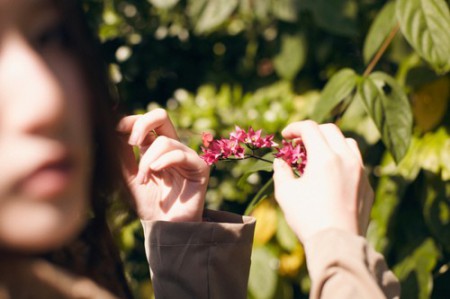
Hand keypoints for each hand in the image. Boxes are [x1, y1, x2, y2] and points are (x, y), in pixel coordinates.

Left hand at [117, 109, 208, 221]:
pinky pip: (180, 153)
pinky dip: (164, 160)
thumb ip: (121, 154)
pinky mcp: (199, 167)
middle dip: (142, 124)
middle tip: (131, 142)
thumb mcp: (128, 176)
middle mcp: (171, 148)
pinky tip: (155, 172)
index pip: (145, 121)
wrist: (164, 227)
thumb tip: (111, 129)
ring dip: (147, 161)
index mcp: (154, 147)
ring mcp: (186, 156)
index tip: (114, 131)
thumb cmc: (148, 204)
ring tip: (143, 180)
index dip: (129, 121)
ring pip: (164, 141)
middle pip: (160, 116)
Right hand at [272, 121, 372, 242]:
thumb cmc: (308, 218)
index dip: (295, 128)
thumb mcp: (286, 193)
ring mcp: (361, 172)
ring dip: (331, 143)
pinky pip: (357, 164)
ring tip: (318, 155)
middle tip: (299, 143)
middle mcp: (346, 159)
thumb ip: (281, 172)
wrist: (337, 244)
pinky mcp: (367, 187)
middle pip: (330, 130)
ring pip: (348, 143)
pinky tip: (332, 175)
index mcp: (325, 157)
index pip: (310, 128)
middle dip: (312, 132)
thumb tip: (280, 163)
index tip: (285, 135)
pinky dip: (343, 160)